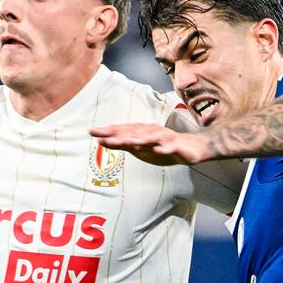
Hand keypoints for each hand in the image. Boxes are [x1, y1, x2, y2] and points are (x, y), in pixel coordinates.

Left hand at [88, 122, 213, 166]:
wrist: (190, 148)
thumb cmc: (162, 147)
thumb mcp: (140, 148)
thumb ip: (122, 144)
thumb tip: (102, 141)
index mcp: (141, 132)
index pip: (122, 131)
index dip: (107, 131)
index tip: (91, 132)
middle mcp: (150, 132)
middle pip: (132, 133)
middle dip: (117, 134)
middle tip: (101, 136)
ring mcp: (163, 138)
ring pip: (149, 139)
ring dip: (138, 140)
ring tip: (125, 143)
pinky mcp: (176, 146)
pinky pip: (170, 147)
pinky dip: (164, 149)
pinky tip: (158, 151)